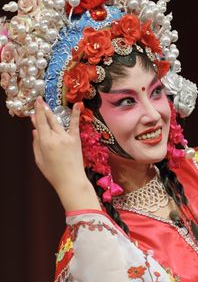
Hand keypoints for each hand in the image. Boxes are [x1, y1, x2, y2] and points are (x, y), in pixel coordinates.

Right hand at [32, 97, 99, 211]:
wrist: (71, 180)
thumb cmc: (53, 173)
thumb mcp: (39, 159)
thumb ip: (36, 144)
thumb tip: (35, 130)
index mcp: (45, 142)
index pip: (40, 123)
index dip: (38, 112)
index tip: (36, 102)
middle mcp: (56, 137)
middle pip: (48, 121)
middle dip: (43, 110)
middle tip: (40, 101)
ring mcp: (67, 137)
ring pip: (58, 122)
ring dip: (52, 113)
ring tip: (47, 105)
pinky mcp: (76, 140)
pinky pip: (75, 124)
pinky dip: (76, 114)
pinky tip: (78, 104)